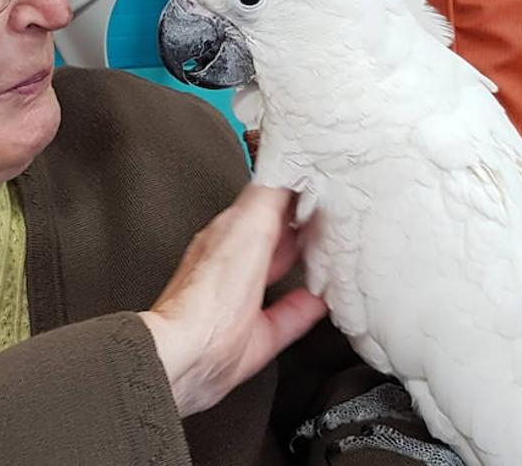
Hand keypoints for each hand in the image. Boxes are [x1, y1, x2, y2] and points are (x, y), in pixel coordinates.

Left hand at [139, 182, 328, 417]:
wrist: (189, 354)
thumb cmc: (207, 295)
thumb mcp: (246, 229)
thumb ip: (268, 197)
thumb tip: (283, 166)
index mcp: (229, 233)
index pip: (263, 201)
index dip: (291, 190)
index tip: (318, 181)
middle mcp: (234, 263)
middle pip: (274, 236)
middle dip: (301, 225)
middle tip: (332, 215)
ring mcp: (243, 299)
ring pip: (281, 272)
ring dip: (305, 263)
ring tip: (332, 252)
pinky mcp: (254, 334)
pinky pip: (289, 315)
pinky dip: (308, 306)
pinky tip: (323, 301)